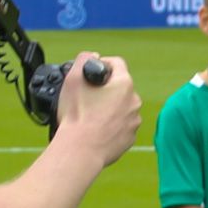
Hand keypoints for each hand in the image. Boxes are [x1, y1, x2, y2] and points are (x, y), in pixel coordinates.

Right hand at [57, 53, 140, 167]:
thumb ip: (84, 59)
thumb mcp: (73, 78)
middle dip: (105, 89)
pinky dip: (110, 126)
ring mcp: (134, 122)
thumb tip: (93, 56)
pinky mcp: (129, 139)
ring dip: (109, 108)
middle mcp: (134, 102)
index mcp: (124, 84)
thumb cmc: (77, 116)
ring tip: (90, 116)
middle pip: (119, 87)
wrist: (80, 150)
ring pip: (121, 108)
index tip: (90, 73)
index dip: (102, 64)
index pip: (116, 64)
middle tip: (87, 97)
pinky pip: (121, 126)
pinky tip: (96, 130)